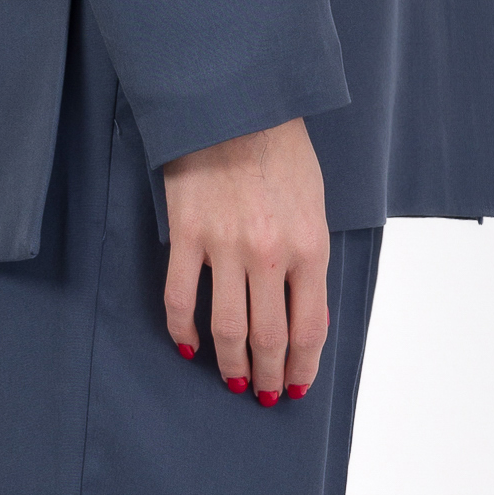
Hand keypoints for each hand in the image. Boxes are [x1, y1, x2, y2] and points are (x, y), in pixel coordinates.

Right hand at [162, 116, 329, 403]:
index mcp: (310, 245)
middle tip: (262, 393)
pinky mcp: (187, 234)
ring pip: (227, 329)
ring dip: (230, 364)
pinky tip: (188, 346)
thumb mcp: (312, 202)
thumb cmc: (280, 147)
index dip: (303, 367)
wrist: (235, 100)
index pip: (311, 328)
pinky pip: (181, 298)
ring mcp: (225, 246)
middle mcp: (270, 254)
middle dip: (267, 375)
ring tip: (231, 379)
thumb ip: (308, 255)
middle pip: (269, 338)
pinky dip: (183, 331)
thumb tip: (298, 309)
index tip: (296, 386)